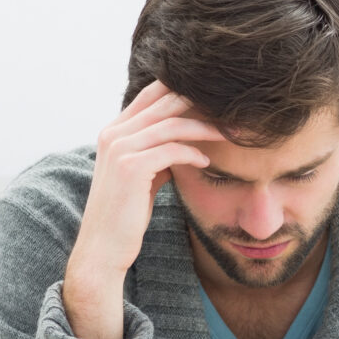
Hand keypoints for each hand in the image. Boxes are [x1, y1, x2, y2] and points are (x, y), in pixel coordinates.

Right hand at [64, 79, 227, 338]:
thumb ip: (156, 155)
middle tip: (235, 110)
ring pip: (172, 124)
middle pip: (165, 102)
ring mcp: (120, 148)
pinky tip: (209, 163)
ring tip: (231, 134)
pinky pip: (172, 150)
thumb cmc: (125, 216)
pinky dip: (194, 154)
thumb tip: (183, 145)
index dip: (185, 90)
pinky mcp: (131, 167)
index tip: (218, 98)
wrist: (103, 248)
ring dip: (206, 128)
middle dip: (202, 104)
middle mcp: (114, 133)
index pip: (152, 94)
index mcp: (114, 131)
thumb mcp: (142, 178)